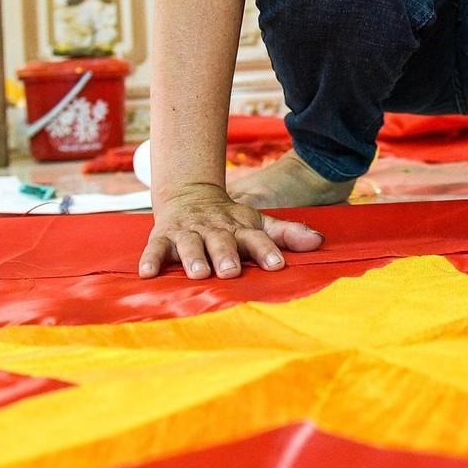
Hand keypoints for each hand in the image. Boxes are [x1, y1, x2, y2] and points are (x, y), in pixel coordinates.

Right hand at [139, 183, 323, 279]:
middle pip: (222, 242)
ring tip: (198, 273)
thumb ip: (287, 234)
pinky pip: (156, 248)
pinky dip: (151, 259)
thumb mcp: (259, 222)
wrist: (191, 194)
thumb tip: (320, 242)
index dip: (267, 250)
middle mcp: (215, 230)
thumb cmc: (230, 219)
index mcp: (240, 228)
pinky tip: (148, 273)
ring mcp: (189, 232)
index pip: (257, 239)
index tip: (278, 265)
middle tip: (231, 271)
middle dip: (226, 255)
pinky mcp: (164, 236)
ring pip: (190, 245)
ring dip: (193, 258)